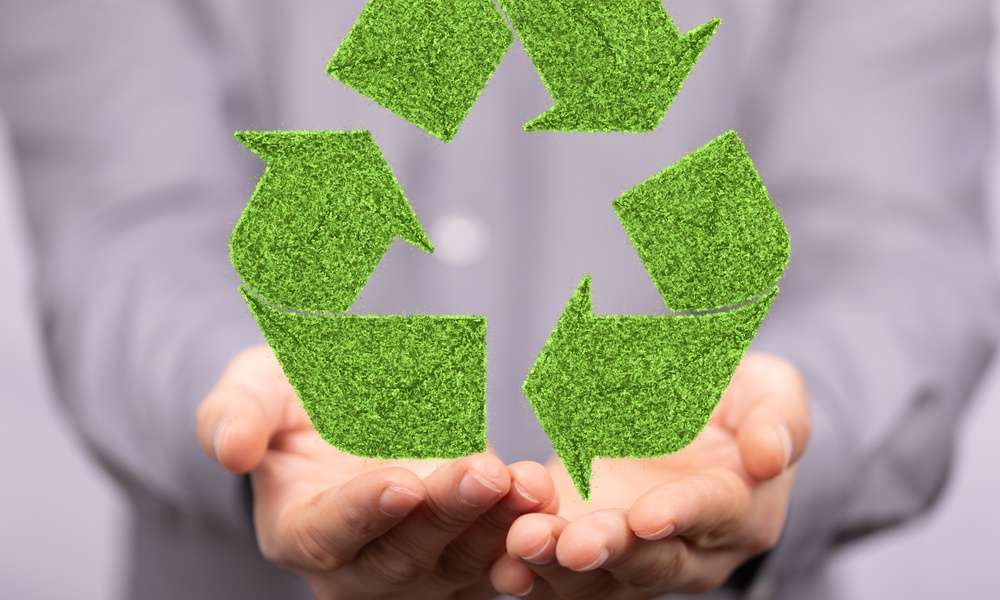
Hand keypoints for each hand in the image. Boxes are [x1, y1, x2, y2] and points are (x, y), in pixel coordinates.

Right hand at [197, 346, 557, 599]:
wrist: (348, 412)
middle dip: (446, 514)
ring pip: (458, 561)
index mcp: (300, 529)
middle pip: (404, 554)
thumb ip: (237, 414)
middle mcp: (358, 565)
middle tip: (484, 473)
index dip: (364, 512)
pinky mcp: (462, 553)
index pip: (329, 534)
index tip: (400, 482)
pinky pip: (494, 553)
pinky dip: (521, 527)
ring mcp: (416, 566)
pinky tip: (545, 493)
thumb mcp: (255, 389)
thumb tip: (228, 449)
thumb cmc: (295, 400)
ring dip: (496, 526)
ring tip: (528, 484)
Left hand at [490, 352, 809, 597]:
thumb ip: (779, 419)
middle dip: (609, 551)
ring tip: (523, 547)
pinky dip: (533, 570)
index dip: (680, 514)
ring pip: (599, 577)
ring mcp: (634, 556)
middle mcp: (690, 549)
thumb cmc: (736, 399)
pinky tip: (502, 563)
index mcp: (741, 509)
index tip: (647, 515)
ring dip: (558, 567)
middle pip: (651, 560)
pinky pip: (561, 573)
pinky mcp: (588, 547)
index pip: (713, 514)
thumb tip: (770, 454)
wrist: (691, 414)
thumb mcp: (771, 391)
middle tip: (571, 544)